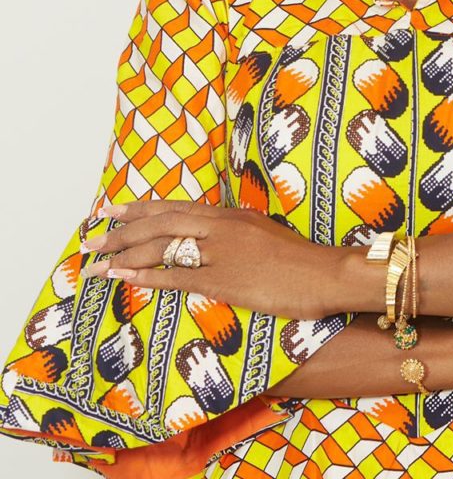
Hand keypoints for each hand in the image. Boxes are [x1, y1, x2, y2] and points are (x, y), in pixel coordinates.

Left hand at [78, 200, 332, 318]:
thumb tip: (213, 238)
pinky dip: (146, 276)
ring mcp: (221, 252)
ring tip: (96, 261)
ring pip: (161, 246)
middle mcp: (221, 227)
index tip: (111, 209)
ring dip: (124, 253)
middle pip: (160, 223)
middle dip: (121, 229)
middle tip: (91, 235)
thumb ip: (236, 233)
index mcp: (230, 215)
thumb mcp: (265, 233)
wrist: (325, 273)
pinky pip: (177, 276)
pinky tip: (125, 278)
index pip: (175, 207)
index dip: (140, 209)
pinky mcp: (224, 280)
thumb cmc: (300, 259)